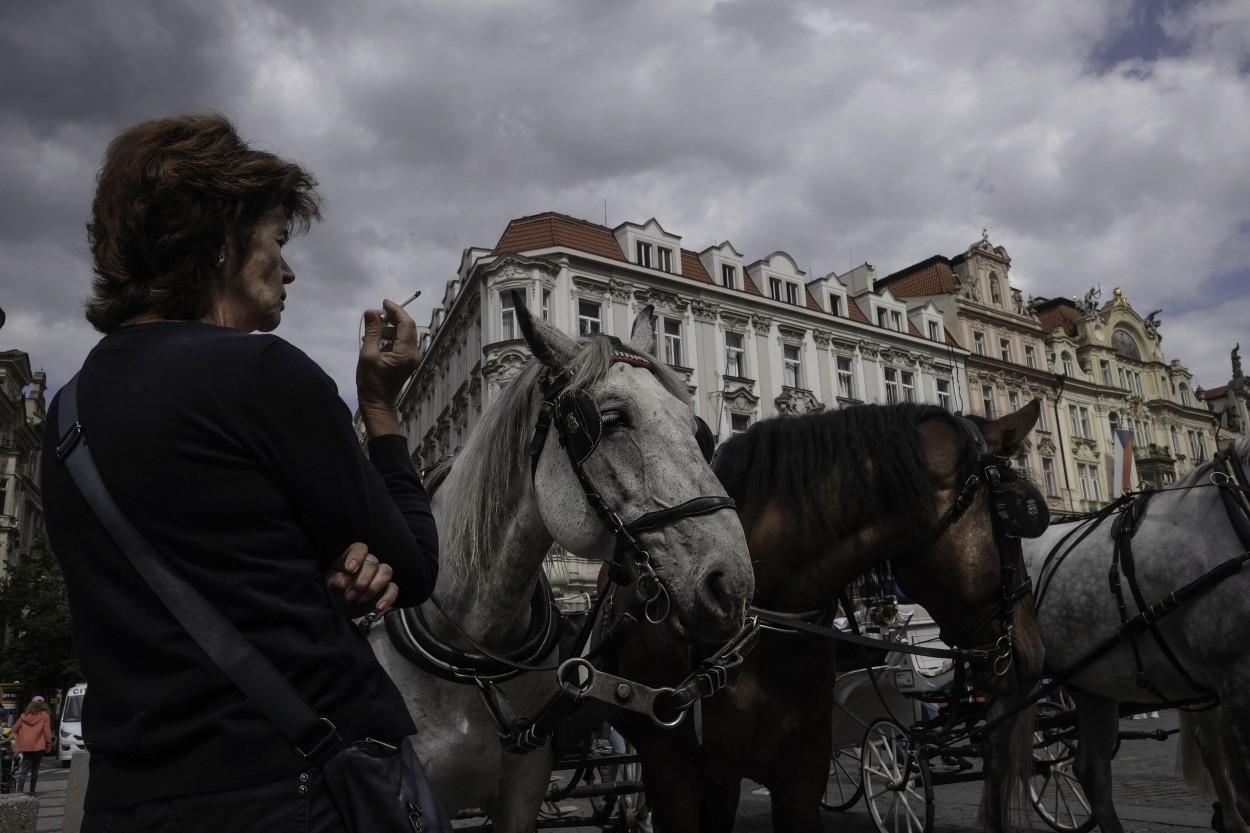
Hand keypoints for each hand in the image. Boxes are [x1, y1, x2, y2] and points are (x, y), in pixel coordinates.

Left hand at [325, 542, 398, 618]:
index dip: (356, 557)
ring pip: (386, 572)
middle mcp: (368, 563)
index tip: (350, 569)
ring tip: (360, 601)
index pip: (359, 549)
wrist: (340, 607)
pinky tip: (379, 607)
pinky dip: (388, 597)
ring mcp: (379, 575)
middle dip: (361, 580)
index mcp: (352, 557)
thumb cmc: (333, 589)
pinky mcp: (386, 589)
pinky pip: (393, 589)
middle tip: (350, 595)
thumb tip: (347, 583)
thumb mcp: (329, 583)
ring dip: (373, 587)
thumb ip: (337, 580)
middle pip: (372, 562)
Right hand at [357, 298, 420, 437]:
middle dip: (390, 319)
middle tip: (373, 316)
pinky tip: (374, 341)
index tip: (384, 302)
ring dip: (387, 329)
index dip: (396, 310)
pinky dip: (388, 338)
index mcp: (406, 353)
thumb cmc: (371, 383)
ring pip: (402, 334)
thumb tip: (371, 312)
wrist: (377, 403)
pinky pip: (399, 343)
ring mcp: (411, 358)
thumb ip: (372, 332)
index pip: (406, 324)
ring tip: (369, 334)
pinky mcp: (406, 361)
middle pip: (406, 327)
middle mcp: (413, 354)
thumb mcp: (368, 355)